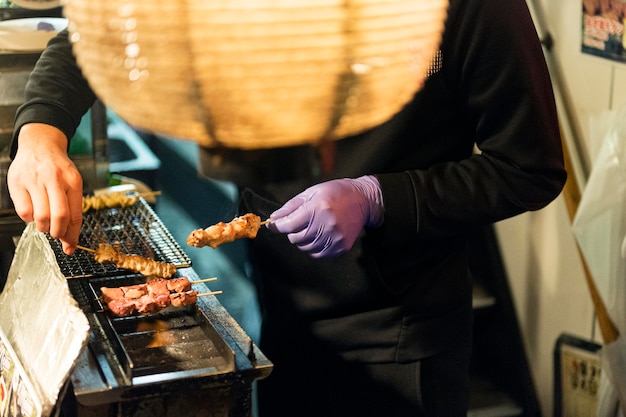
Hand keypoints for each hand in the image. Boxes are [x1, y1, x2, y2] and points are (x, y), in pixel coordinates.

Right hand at [7, 123, 82, 254]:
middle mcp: (55, 179)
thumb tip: (70, 239)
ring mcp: (35, 180)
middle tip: (57, 235)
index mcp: (73, 181)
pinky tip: (33, 212)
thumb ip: (72, 209)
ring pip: (41, 216)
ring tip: (45, 222)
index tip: (71, 246)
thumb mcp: (72, 184)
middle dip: (59, 233)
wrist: (40, 146)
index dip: (73, 235)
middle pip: (59, 216)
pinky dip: (29, 218)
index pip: (75, 215)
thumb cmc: (58, 169)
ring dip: (43, 227)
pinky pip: (24, 211)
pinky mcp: (18, 183)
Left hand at [267, 175, 383, 257]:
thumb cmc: (336, 192)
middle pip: (295, 238)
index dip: (276, 227)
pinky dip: (313, 247)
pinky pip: (317, 253)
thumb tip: (274, 218)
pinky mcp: (341, 246)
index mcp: (317, 208)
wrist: (363, 200)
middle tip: (299, 223)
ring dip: (302, 240)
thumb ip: (291, 207)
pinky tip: (318, 236)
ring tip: (311, 228)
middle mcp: (326, 224)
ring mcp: (334, 237)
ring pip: (305, 247)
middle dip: (292, 232)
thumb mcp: (311, 192)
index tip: (272, 226)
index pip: (288, 225)